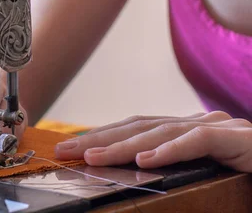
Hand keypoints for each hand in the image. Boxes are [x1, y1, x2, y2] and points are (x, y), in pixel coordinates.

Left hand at [54, 111, 251, 171]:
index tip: (71, 149)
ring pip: (160, 133)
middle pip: (138, 127)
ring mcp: (217, 127)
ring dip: (123, 146)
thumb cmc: (247, 173)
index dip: (102, 137)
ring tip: (92, 158)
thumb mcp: (201, 173)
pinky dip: (170, 151)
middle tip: (65, 151)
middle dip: (99, 139)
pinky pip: (197, 142)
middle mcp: (197, 123)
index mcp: (186, 130)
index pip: (135, 130)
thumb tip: (135, 173)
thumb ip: (173, 170)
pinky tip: (145, 162)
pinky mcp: (236, 139)